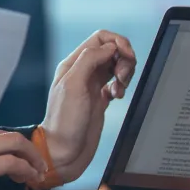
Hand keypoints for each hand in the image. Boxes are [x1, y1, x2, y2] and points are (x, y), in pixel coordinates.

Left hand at [39, 30, 136, 182]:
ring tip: (119, 89)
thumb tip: (109, 47)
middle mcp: (83, 72)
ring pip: (116, 65)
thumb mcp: (73, 86)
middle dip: (124, 59)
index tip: (126, 57)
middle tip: (123, 77)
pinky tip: (117, 96)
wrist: (63, 152)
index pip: (100, 38)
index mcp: (73, 64)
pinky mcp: (100, 100)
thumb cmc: (64, 123)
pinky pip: (116, 83)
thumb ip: (90, 60)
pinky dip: (122, 86)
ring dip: (125, 73)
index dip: (118, 43)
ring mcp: (92, 86)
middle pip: (111, 50)